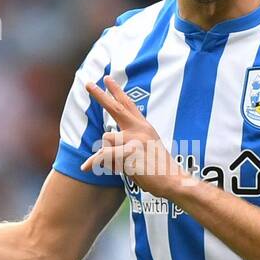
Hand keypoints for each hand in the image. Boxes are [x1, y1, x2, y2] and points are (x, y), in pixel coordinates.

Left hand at [80, 76, 186, 197]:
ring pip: (106, 139)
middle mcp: (140, 129)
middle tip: (87, 83)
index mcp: (144, 126)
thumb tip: (104, 143)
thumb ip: (127, 142)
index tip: (107, 79)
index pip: (128, 104)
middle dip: (100, 95)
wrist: (172, 180)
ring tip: (120, 166)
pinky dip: (95, 163)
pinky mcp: (130, 152)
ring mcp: (136, 139)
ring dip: (107, 154)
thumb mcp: (144, 149)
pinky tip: (93, 168)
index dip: (117, 91)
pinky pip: (104, 155)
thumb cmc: (156, 168)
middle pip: (115, 108)